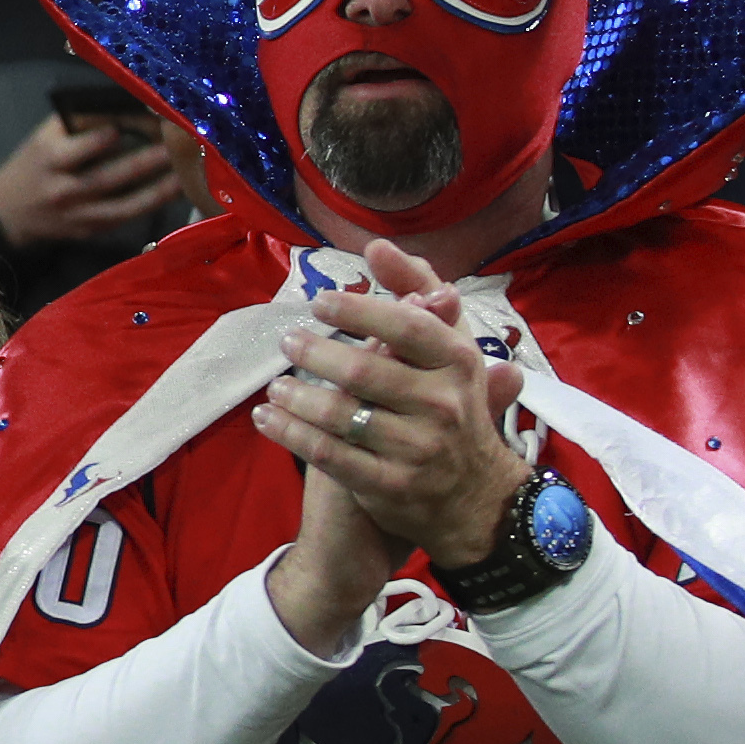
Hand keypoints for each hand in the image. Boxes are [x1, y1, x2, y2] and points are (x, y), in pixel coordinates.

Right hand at [0, 111, 183, 251]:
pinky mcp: (90, 231)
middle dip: (147, 161)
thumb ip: (80, 120)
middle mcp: (64, 190)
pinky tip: (173, 192)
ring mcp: (78, 215)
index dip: (117, 132)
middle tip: (177, 147)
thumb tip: (125, 104)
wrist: (8, 212)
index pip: (88, 145)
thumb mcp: (45, 135)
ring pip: (124, 206)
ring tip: (185, 175)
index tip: (143, 120)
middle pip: (110, 177)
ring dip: (158, 191)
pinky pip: (125, 219)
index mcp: (50, 158)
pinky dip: (151, 206)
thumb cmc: (33, 163)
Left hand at [250, 236, 532, 584]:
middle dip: (316, 353)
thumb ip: (417, 294)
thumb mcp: (450, 349)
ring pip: (342, 415)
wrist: (477, 497)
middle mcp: (443, 405)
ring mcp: (418, 449)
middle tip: (287, 342)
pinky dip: (291, 434)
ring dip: (297, 397)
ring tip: (275, 385)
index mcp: (459, 364)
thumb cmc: (453, 405)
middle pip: (365, 371)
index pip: (406, 327)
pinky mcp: (391, 485)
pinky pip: (330, 455)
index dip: (359, 312)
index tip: (320, 303)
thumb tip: (376, 246)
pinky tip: (267, 419)